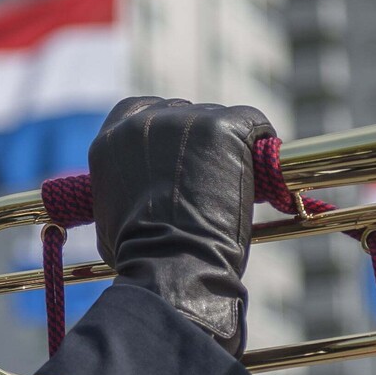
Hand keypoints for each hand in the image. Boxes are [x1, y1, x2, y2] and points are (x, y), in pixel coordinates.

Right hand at [88, 97, 273, 354]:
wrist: (171, 263)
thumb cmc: (142, 257)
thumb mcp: (112, 219)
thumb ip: (124, 192)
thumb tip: (140, 199)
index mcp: (111, 142)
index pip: (138, 112)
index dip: (164, 126)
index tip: (182, 146)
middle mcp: (142, 123)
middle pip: (180, 111)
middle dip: (197, 136)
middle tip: (215, 167)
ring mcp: (183, 121)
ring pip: (216, 117)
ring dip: (228, 145)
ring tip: (238, 179)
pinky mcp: (221, 126)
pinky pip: (250, 121)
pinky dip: (261, 139)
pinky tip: (264, 166)